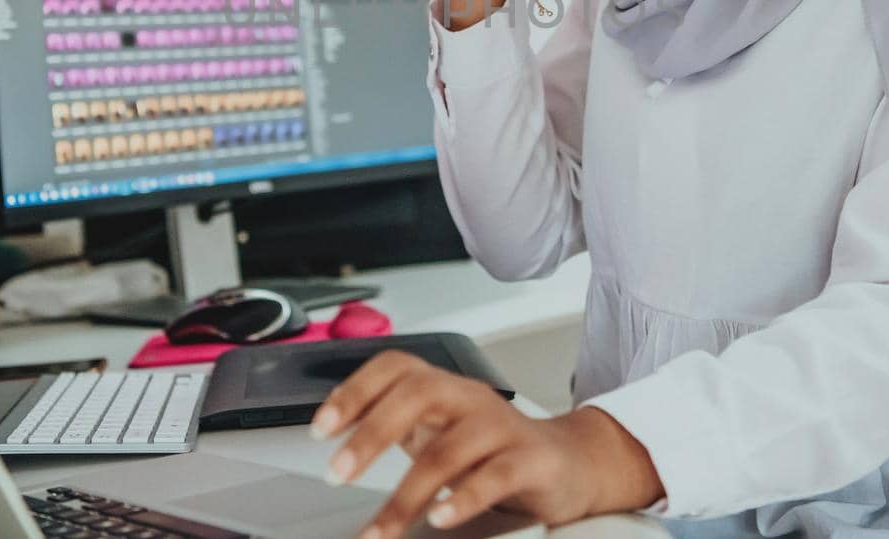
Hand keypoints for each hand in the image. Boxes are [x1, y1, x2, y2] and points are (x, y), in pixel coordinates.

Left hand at [310, 350, 663, 537]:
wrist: (568, 462)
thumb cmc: (493, 448)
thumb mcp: (440, 428)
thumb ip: (396, 425)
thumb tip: (334, 437)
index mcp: (443, 386)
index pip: (395, 367)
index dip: (355, 390)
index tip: (320, 428)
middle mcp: (470, 397)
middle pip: (418, 394)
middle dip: (371, 433)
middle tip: (336, 472)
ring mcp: (502, 426)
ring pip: (450, 448)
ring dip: (407, 492)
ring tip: (381, 527)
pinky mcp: (532, 460)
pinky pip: (496, 475)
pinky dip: (464, 498)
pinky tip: (440, 518)